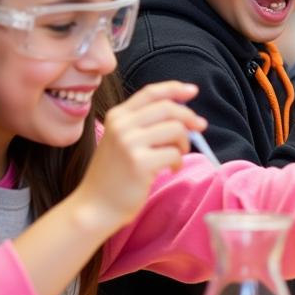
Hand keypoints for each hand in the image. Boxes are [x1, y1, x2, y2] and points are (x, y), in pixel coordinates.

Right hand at [74, 82, 204, 231]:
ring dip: (184, 143)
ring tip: (176, 156)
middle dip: (189, 117)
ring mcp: (129, 143)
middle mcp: (121, 125)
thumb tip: (187, 115)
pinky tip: (170, 169)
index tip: (193, 91)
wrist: (95, 206)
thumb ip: (146, 123)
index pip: (151, 93)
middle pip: (168, 108)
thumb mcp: (122, 140)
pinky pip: (175, 153)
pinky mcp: (140, 163)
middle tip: (199, 128)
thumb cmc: (114, 174)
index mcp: (117, 116)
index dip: (175, 89)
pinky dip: (178, 161)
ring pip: (176, 129)